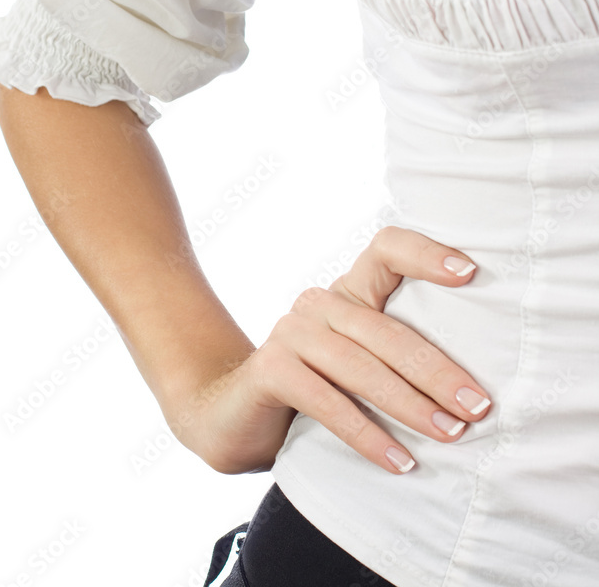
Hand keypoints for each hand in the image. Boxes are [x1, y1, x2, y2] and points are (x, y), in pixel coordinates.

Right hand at [168, 226, 490, 475]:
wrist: (233, 418)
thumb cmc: (315, 393)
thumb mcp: (359, 366)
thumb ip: (398, 358)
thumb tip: (478, 387)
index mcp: (348, 292)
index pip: (386, 248)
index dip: (426, 253)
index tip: (472, 274)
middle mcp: (320, 303)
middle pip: (386, 328)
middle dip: (438, 370)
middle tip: (478, 406)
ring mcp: (292, 332)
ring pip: (360, 366)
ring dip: (411, 405)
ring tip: (450, 434)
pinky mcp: (271, 368)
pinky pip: (327, 402)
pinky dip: (367, 435)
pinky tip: (400, 462)